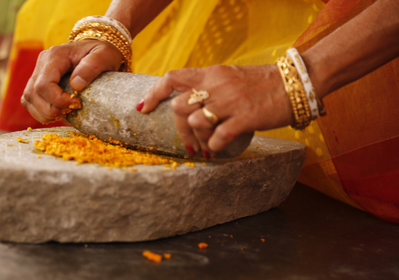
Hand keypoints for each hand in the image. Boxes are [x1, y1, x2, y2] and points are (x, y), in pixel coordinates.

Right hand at [21, 40, 122, 123]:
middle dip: (51, 109)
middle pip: (33, 93)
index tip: (77, 103)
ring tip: (64, 113)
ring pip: (28, 99)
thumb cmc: (102, 53)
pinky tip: (57, 113)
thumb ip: (92, 66)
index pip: (44, 84)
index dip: (57, 100)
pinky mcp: (37, 81)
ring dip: (44, 113)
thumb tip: (76, 85)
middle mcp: (42, 62)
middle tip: (71, 110)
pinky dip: (41, 112)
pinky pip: (30, 101)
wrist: (97, 51)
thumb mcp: (104, 55)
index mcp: (55, 55)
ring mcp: (38, 72)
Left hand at [137, 65, 293, 157]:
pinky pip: (218, 136)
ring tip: (206, 147)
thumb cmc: (262, 83)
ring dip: (197, 139)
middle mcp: (216, 85)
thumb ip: (209, 86)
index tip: (144, 108)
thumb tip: (189, 105)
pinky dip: (214, 146)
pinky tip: (218, 148)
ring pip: (196, 122)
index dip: (154, 93)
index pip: (172, 78)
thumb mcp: (230, 76)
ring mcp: (230, 102)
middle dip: (179, 129)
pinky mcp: (245, 117)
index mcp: (210, 74)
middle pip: (179, 107)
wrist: (295, 83)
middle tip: (189, 143)